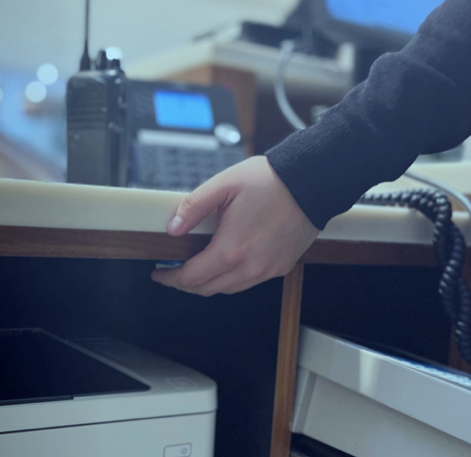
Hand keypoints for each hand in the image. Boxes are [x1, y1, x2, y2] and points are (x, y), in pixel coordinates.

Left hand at [152, 156, 318, 296]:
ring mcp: (267, 270)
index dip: (170, 278)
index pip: (191, 277)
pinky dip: (230, 279)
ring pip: (228, 289)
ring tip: (194, 268)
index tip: (159, 273)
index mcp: (231, 250)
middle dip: (185, 284)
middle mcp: (250, 267)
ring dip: (207, 283)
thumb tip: (173, 228)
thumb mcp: (223, 185)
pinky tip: (223, 263)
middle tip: (171, 272)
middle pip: (207, 289)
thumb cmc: (270, 181)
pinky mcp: (280, 267)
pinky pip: (248, 282)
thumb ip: (193, 208)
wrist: (312, 183)